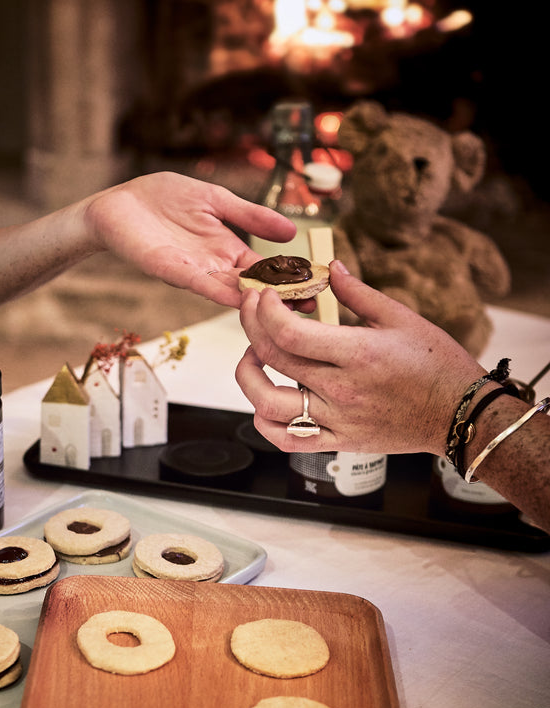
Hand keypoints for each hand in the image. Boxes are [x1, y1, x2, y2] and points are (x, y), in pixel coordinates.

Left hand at [83, 172, 297, 307]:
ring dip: (253, 301)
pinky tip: (237, 297)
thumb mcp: (216, 199)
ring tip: (281, 311)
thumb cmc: (162, 199)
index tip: (316, 288)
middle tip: (310, 310)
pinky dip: (217, 291)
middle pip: (252, 287)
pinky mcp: (168, 269)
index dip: (288, 278)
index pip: (265, 270)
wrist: (118, 204)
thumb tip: (291, 231)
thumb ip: (250, 216)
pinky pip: (197, 282)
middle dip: (278, 299)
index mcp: (227, 250)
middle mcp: (213, 267)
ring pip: (229, 291)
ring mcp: (192, 271)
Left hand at [235, 260, 484, 455]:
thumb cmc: (436, 364)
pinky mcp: (338, 441)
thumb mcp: (401, 318)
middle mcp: (341, 389)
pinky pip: (287, 440)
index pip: (289, 333)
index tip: (264, 295)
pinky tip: (264, 403)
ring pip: (269, 405)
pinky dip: (265, 423)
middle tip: (252, 310)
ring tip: (253, 357)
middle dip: (251, 327)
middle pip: (273, 358)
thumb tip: (330, 267)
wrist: (459, 414)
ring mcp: (337, 419)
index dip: (266, 310)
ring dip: (248, 378)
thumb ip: (358, 293)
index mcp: (357, 354)